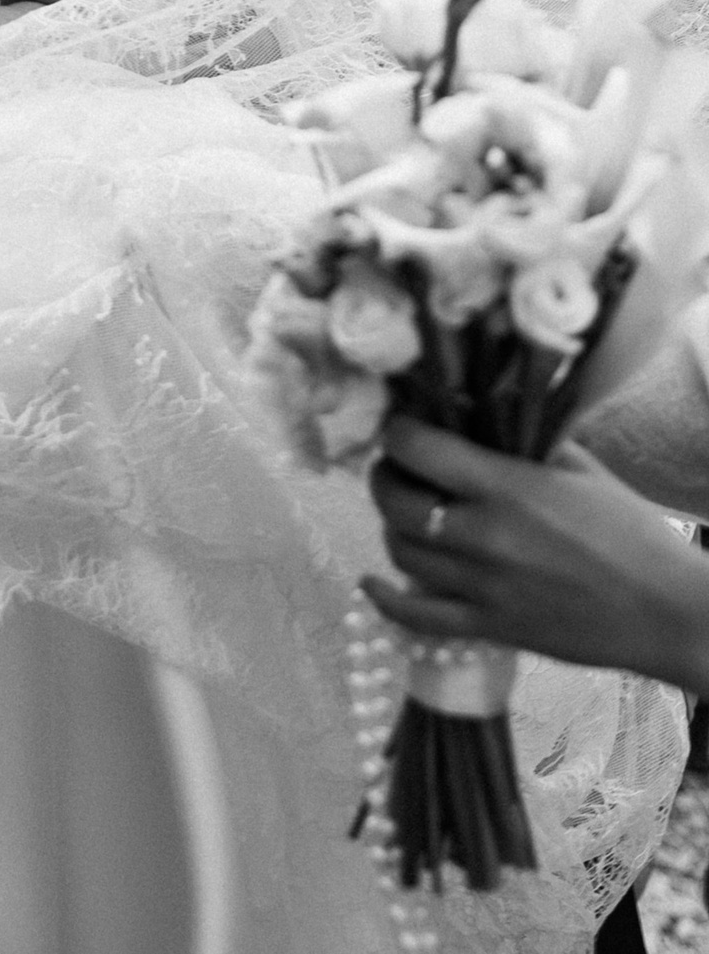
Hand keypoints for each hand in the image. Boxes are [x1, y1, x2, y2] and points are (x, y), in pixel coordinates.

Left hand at [364, 414, 708, 690]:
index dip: (398, 431)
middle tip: (399, 467)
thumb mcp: (580, 468)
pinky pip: (418, 618)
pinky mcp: (490, 629)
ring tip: (408, 511)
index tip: (404, 426)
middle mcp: (484, 537)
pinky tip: (371, 581)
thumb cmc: (631, 533)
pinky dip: (385, 600)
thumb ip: (526, 440)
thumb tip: (481, 410)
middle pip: (394, 502)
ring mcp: (482, 588)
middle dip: (385, 475)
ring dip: (392, 526)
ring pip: (399, 552)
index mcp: (508, 488)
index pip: (418, 448)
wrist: (667, 613)